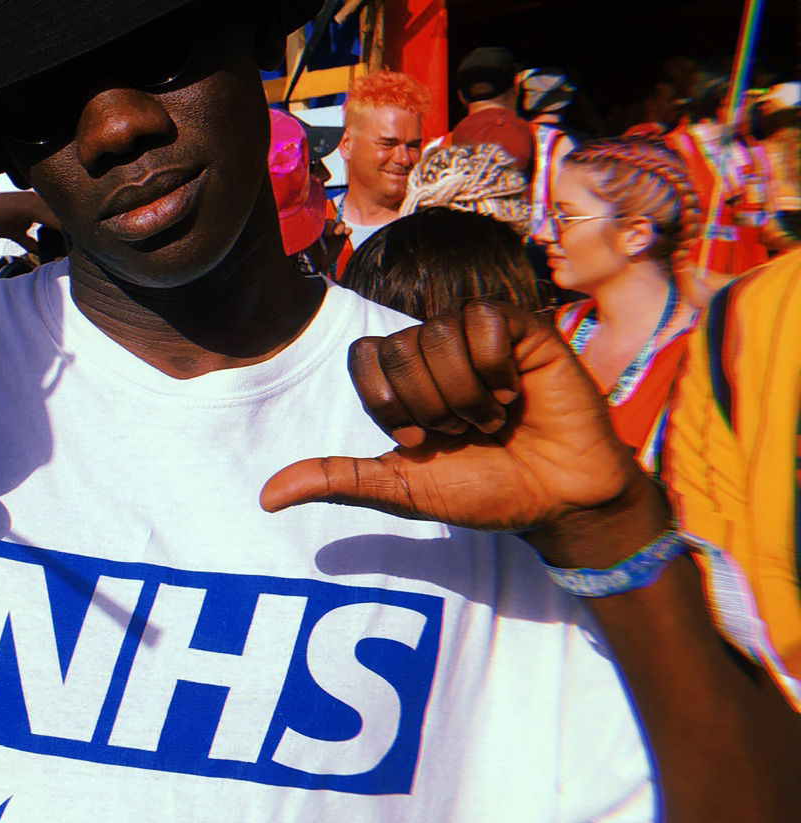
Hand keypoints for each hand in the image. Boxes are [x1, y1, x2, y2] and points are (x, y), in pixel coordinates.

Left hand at [261, 302, 659, 555]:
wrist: (557, 501)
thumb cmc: (485, 490)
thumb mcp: (402, 487)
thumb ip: (338, 480)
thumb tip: (265, 499)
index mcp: (404, 379)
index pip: (363, 357)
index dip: (388, 405)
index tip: (419, 441)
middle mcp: (437, 349)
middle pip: (400, 351)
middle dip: (432, 408)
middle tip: (467, 432)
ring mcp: (480, 336)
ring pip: (439, 336)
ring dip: (466, 396)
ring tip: (494, 418)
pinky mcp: (523, 329)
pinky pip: (485, 321)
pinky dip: (495, 368)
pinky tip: (515, 392)